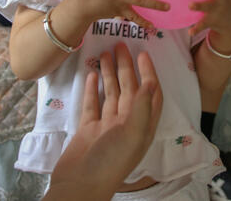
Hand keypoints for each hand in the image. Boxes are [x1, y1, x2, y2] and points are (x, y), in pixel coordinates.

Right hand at [45, 43, 162, 200]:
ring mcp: (107, 126)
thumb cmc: (111, 162)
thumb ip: (141, 107)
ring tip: (105, 52)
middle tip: (120, 44)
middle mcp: (127, 123)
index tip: (143, 53)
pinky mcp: (88, 129)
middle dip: (127, 67)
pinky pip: (92, 104)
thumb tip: (150, 81)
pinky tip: (92, 74)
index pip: (150, 93)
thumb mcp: (132, 134)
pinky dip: (93, 89)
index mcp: (142, 126)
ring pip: (111, 93)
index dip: (149, 73)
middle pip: (129, 89)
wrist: (79, 185)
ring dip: (110, 73)